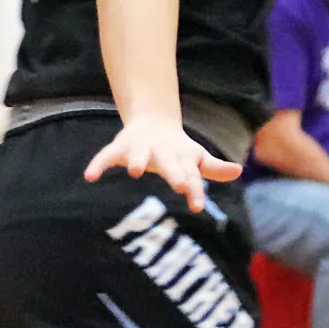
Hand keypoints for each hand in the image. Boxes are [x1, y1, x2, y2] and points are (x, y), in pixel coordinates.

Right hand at [84, 114, 241, 213]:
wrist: (153, 121)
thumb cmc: (178, 148)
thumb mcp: (196, 158)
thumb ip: (214, 168)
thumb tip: (239, 171)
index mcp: (181, 157)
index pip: (191, 175)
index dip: (194, 189)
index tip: (197, 206)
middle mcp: (161, 151)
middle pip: (169, 162)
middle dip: (174, 173)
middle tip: (180, 185)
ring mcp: (140, 147)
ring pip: (138, 154)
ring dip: (137, 160)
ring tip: (135, 171)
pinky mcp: (120, 146)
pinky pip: (106, 155)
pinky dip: (98, 164)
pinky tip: (89, 176)